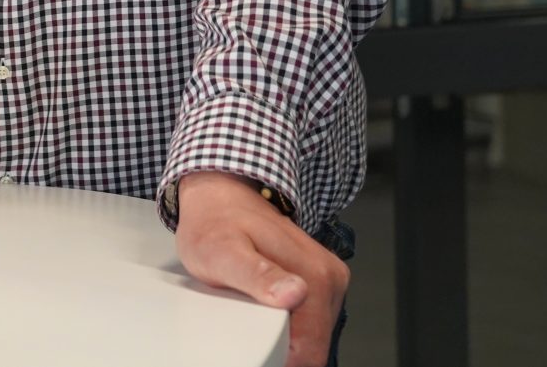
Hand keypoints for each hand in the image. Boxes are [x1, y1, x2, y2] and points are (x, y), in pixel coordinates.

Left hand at [175, 170, 346, 366]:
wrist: (220, 195)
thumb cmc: (216, 223)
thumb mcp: (223, 251)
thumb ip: (256, 275)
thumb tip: (295, 294)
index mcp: (315, 275)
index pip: (312, 347)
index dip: (283, 360)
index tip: (256, 355)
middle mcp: (330, 277)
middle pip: (315, 342)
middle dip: (283, 347)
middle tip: (245, 326)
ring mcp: (328, 279)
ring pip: (313, 333)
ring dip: (285, 335)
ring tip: (252, 315)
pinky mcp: (320, 281)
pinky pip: (309, 319)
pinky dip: (287, 323)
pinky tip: (264, 309)